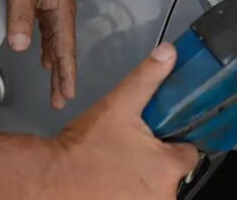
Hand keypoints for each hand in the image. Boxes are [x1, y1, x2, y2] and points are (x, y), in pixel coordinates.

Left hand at [1, 0, 75, 108]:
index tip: (67, 95)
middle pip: (65, 49)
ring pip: (58, 41)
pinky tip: (43, 56)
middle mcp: (64, 10)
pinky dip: (49, 47)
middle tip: (61, 100)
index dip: (66, 73)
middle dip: (63, 75)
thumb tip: (20, 49)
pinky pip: (51, 30)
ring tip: (56, 85)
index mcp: (62, 10)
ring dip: (57, 63)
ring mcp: (57, 4)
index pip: (65, 49)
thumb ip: (21, 18)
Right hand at [45, 44, 198, 199]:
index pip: (189, 154)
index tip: (159, 138)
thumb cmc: (84, 145)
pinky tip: (113, 183)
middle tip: (134, 151)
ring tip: (121, 165)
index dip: (175, 143)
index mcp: (169, 167)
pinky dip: (130, 194)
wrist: (46, 179)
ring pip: (156, 191)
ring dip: (144, 180)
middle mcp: (163, 195)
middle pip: (173, 174)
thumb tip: (169, 52)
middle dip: (158, 162)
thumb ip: (147, 77)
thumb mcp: (119, 104)